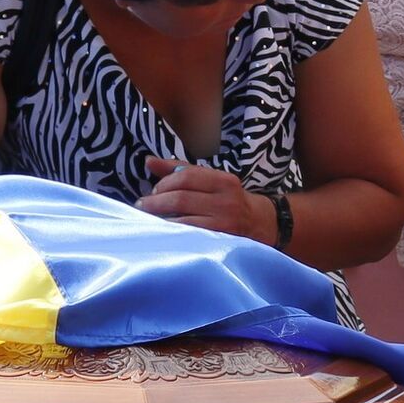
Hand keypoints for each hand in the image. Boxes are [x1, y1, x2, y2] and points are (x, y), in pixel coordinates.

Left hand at [138, 156, 272, 242]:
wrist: (261, 224)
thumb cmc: (229, 200)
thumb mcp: (211, 181)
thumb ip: (180, 170)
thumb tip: (148, 161)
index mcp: (223, 180)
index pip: (186, 175)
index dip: (163, 183)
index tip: (152, 190)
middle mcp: (225, 200)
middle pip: (181, 197)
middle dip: (156, 202)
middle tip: (142, 206)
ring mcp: (224, 222)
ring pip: (183, 219)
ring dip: (160, 219)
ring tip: (148, 219)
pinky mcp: (221, 241)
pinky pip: (190, 236)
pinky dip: (173, 232)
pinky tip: (164, 231)